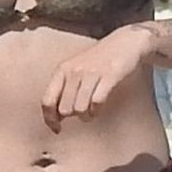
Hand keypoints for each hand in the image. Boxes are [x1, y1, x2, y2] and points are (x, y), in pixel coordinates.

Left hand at [41, 25, 156, 131]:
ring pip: (79, 108)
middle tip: (81, 112)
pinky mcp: (109, 76)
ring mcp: (91, 73)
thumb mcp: (75, 70)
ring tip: (91, 112)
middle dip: (72, 116)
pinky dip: (97, 110)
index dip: (49, 119)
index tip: (57, 128)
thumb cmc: (98, 60)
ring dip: (86, 116)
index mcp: (62, 70)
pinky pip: (97, 102)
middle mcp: (74, 71)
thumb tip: (55, 117)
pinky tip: (99, 107)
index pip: (47, 101)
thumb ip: (63, 90)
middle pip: (64, 109)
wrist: (125, 42)